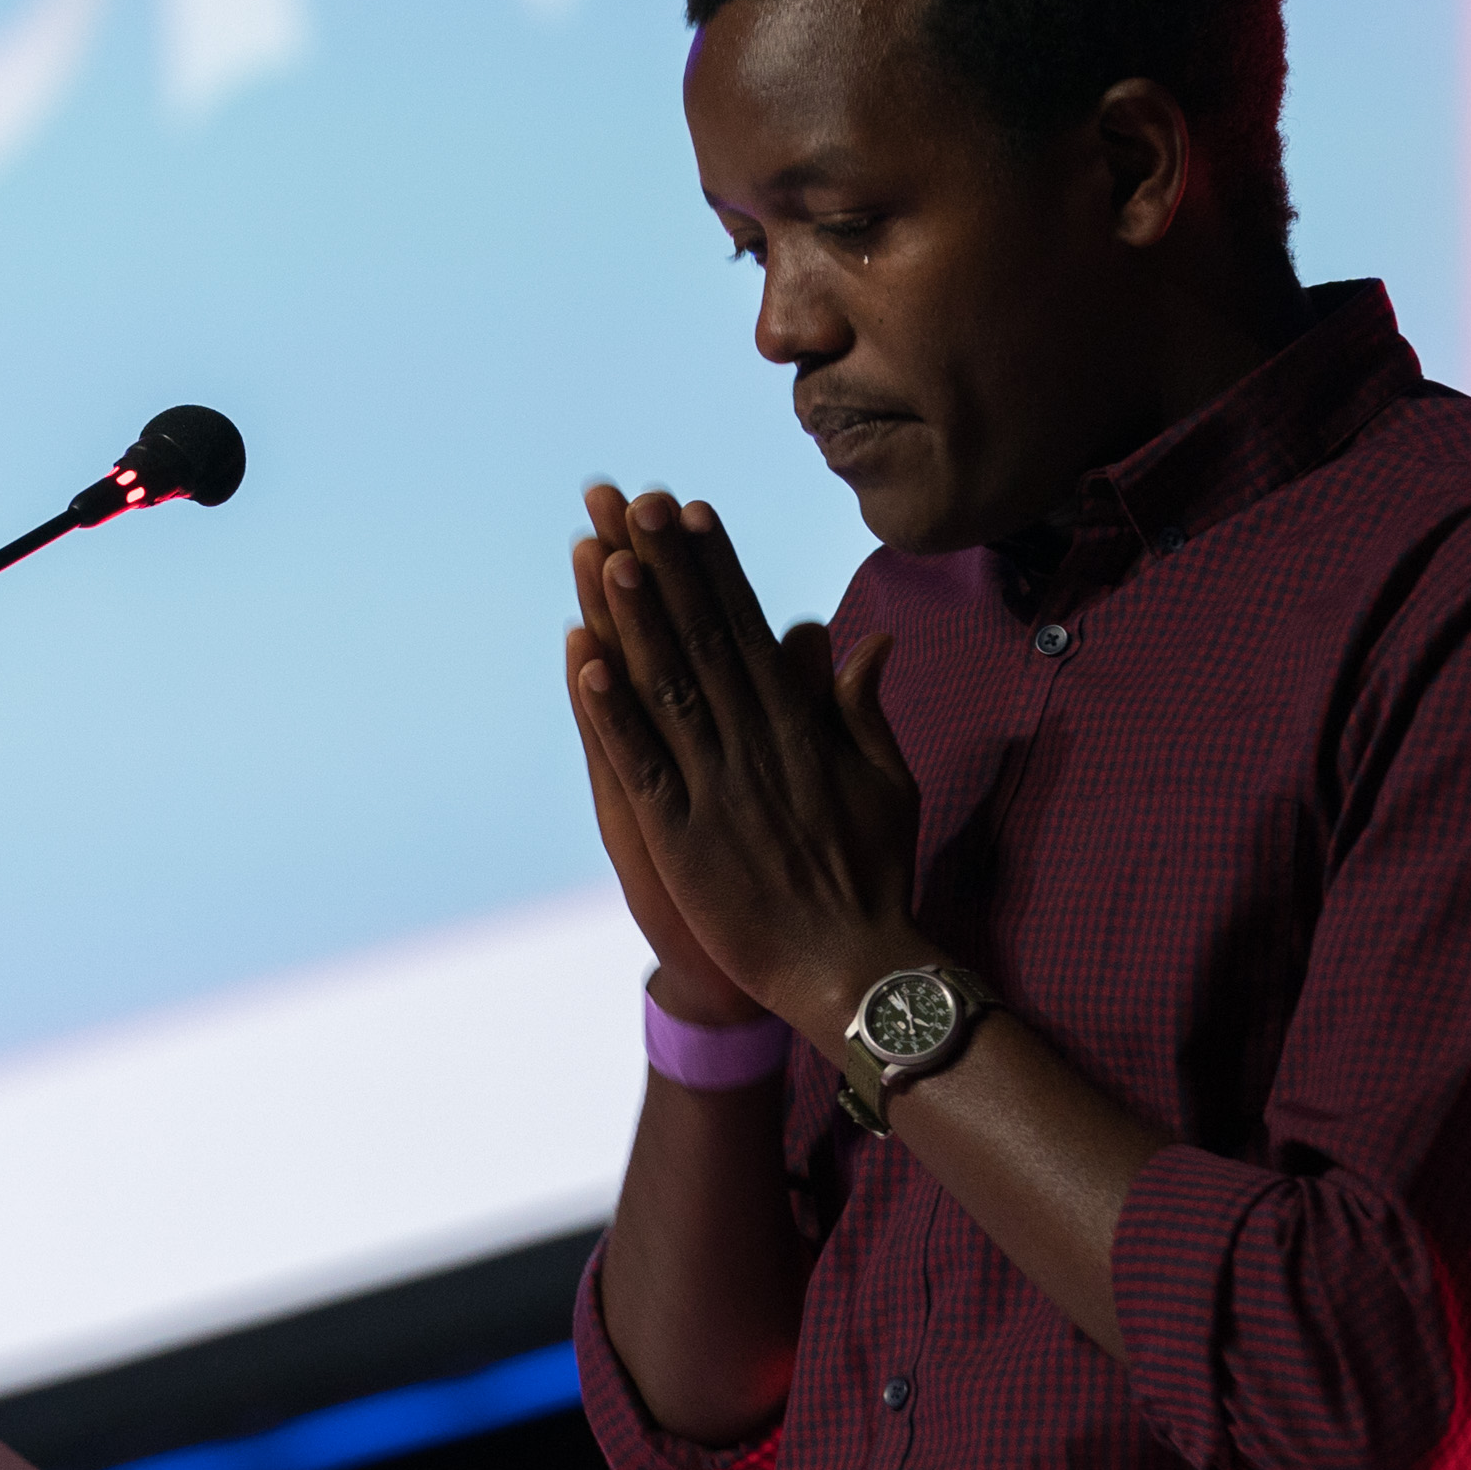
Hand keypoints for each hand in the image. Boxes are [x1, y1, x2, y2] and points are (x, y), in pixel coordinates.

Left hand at [565, 489, 925, 1041]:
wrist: (853, 967)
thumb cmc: (875, 876)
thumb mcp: (887, 781)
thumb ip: (862, 708)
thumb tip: (865, 639)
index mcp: (800, 726)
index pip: (750, 627)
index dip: (714, 567)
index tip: (686, 511)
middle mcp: (756, 742)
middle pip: (704, 639)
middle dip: (665, 568)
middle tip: (631, 502)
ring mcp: (717, 786)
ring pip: (669, 688)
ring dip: (635, 621)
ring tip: (605, 557)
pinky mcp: (682, 834)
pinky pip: (641, 763)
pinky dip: (612, 713)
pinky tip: (583, 663)